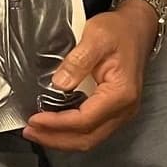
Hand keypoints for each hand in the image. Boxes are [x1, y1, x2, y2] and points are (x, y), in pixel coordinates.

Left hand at [23, 9, 152, 151]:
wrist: (136, 28)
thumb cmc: (119, 31)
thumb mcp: (96, 37)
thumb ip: (78, 61)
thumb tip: (59, 83)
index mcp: (121, 93)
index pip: (85, 120)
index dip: (57, 123)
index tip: (35, 119)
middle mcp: (124, 108)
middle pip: (87, 137)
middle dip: (55, 138)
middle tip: (30, 131)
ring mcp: (121, 112)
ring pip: (89, 139)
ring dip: (61, 138)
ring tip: (37, 132)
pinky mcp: (114, 111)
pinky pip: (92, 130)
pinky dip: (71, 132)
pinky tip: (54, 126)